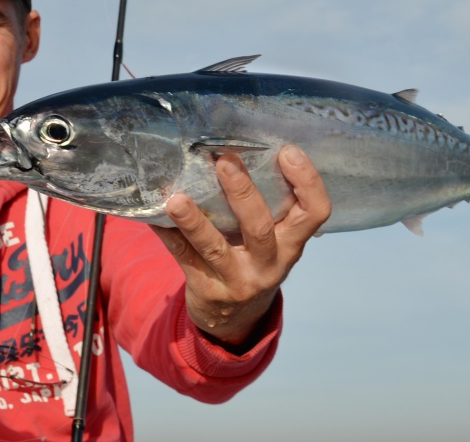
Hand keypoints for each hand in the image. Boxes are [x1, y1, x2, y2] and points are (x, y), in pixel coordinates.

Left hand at [151, 145, 330, 345]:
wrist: (234, 319)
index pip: (315, 213)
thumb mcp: (274, 242)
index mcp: (291, 244)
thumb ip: (269, 208)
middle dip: (243, 193)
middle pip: (260, 228)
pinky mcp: (207, 290)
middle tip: (224, 162)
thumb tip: (239, 149)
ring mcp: (237, 281)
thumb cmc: (254, 262)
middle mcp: (269, 264)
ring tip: (176, 199)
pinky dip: (167, 235)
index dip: (308, 181)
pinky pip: (183, 258)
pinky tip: (153, 215)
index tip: (288, 151)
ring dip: (194, 223)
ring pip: (215, 249)